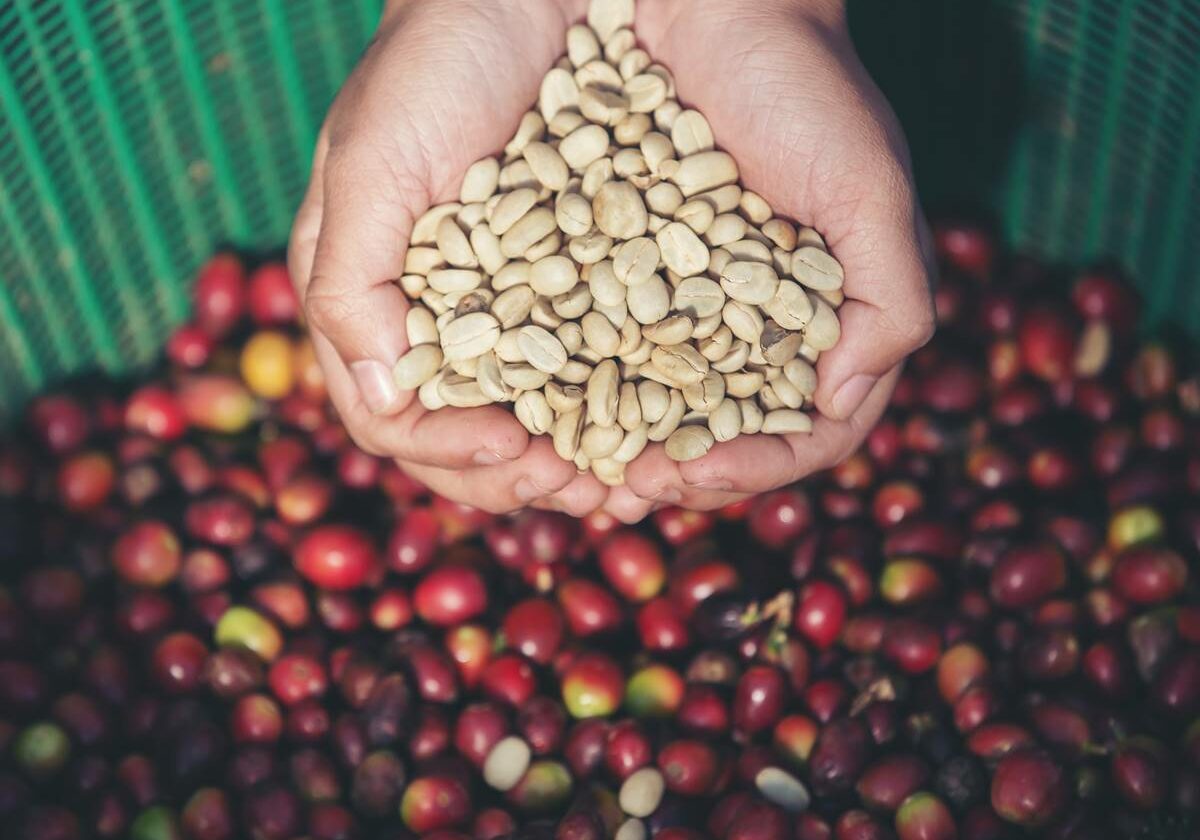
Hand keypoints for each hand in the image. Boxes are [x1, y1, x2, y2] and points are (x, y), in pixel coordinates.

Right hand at [289, 0, 607, 514]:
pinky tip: (660, 421)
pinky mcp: (577, 283)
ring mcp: (509, 306)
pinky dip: (619, 404)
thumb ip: (354, 284)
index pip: (393, 419)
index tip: (515, 453)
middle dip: (520, 476)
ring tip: (629, 479)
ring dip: (577, 459)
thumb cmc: (437, 64)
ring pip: (534, 416)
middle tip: (585, 490)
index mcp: (370, 302)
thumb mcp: (373, 164)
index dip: (450, 453)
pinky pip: (593, 364)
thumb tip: (382, 401)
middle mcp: (436, 319)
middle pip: (465, 437)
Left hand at [602, 0, 935, 521]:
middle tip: (619, 487)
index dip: (755, 468)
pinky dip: (570, 380)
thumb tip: (845, 397)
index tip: (694, 474)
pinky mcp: (617, 267)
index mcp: (824, 322)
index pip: (804, 431)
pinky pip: (593, 341)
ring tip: (570, 463)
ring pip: (654, 401)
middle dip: (674, 471)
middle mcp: (753, 324)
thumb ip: (890, 297)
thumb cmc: (804, 84)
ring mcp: (684, 300)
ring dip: (614, 443)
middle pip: (721, 432)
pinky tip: (533, 399)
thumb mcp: (868, 186)